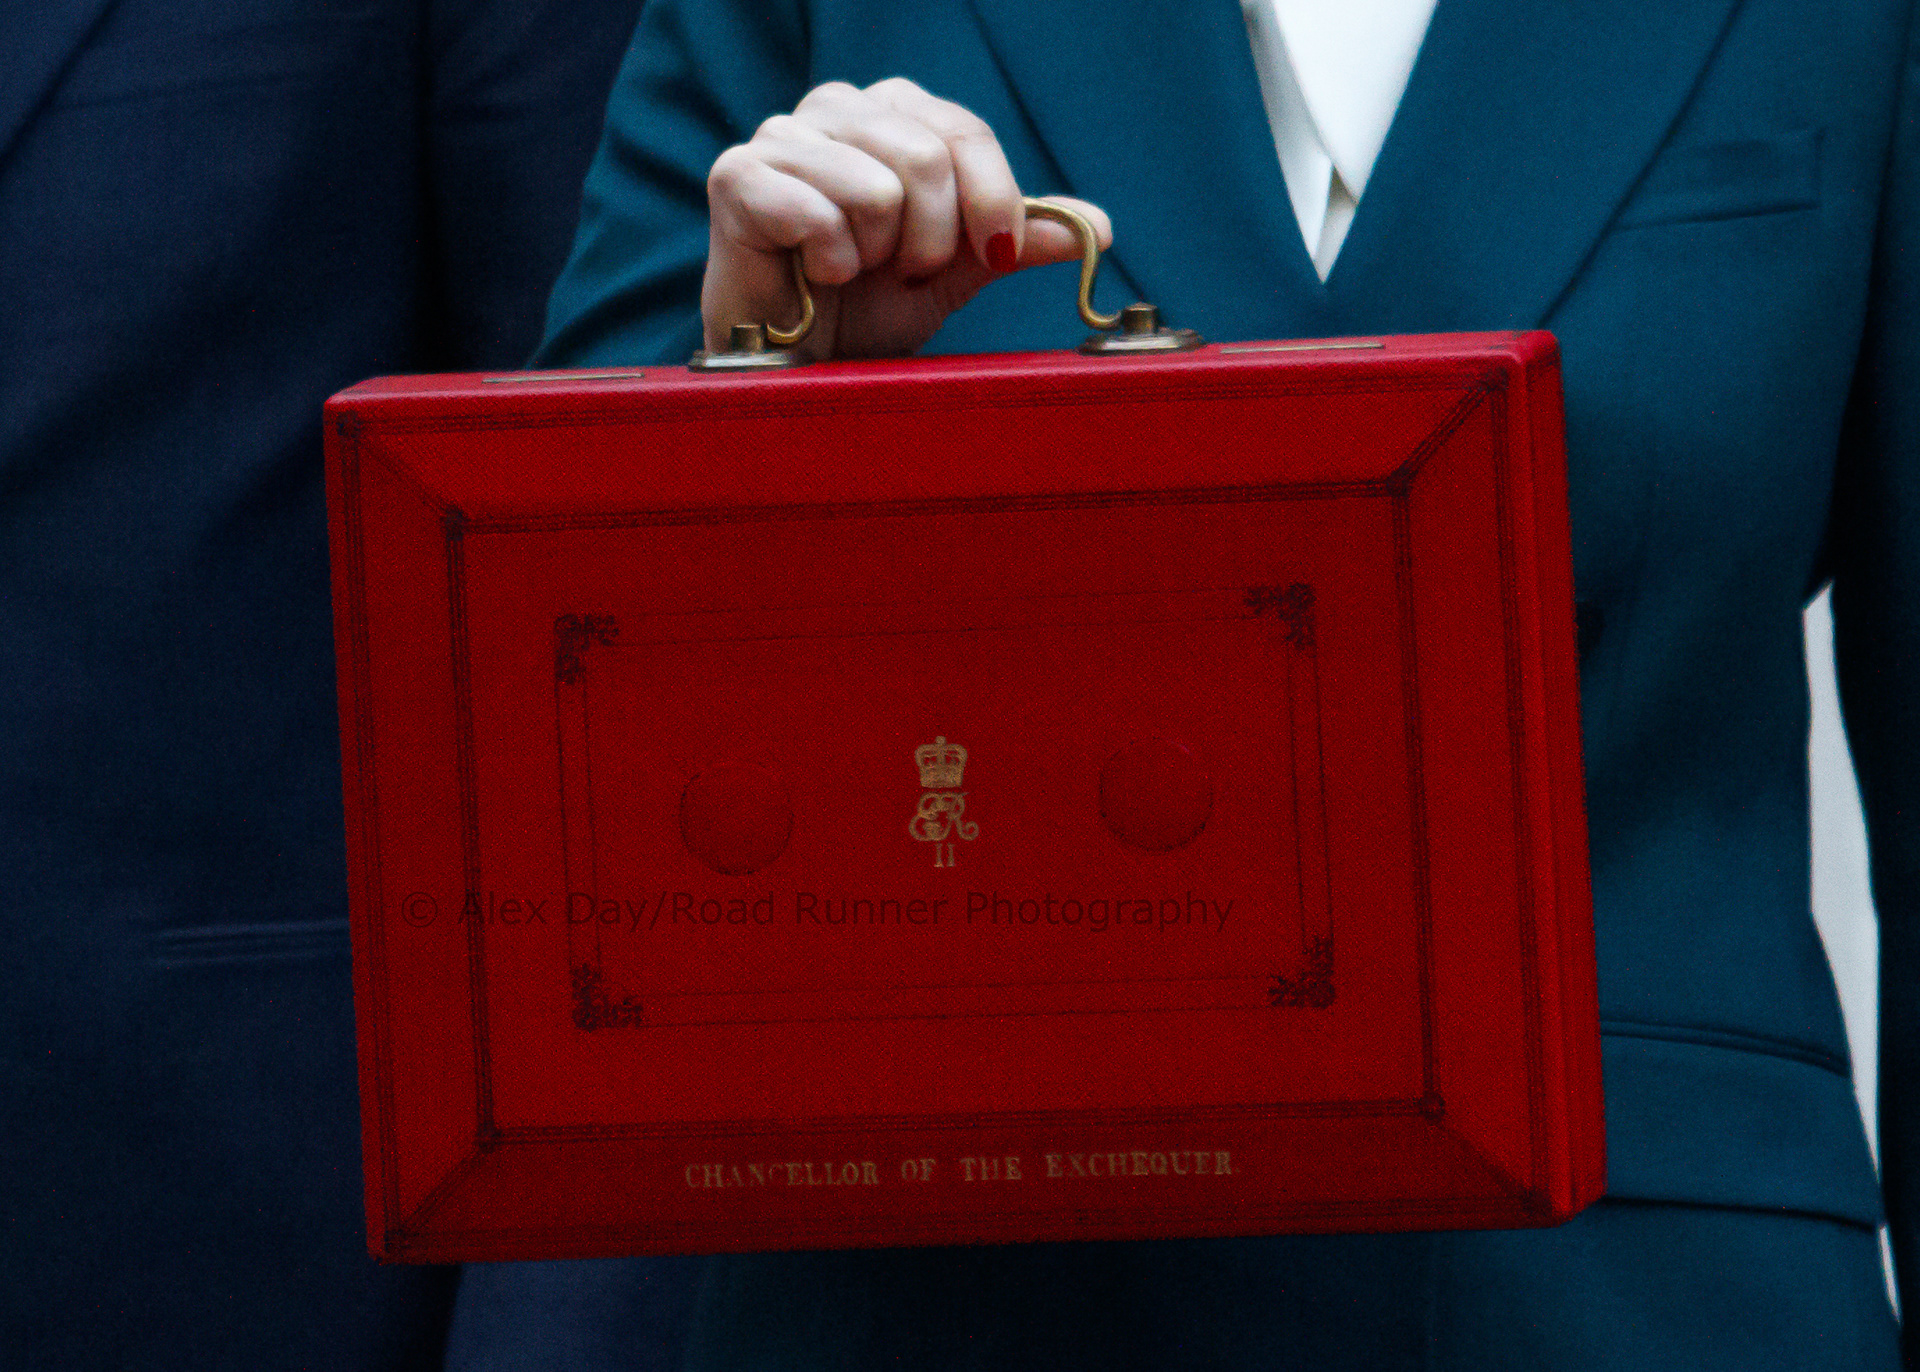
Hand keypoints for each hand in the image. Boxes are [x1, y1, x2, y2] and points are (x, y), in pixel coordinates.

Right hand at [704, 77, 1110, 358]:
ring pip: (878, 188)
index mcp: (894, 113)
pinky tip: (813, 275)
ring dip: (877, 255)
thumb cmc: (867, 307)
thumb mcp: (956, 272)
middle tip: (902, 272)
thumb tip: (1097, 229)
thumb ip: (1017, 240)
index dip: (994, 201)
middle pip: (928, 157)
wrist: (799, 363)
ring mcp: (783, 136)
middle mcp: (838, 107)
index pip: (966, 132)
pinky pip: (818, 213)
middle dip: (931, 240)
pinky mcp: (738, 175)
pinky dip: (830, 263)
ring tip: (854, 271)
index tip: (997, 255)